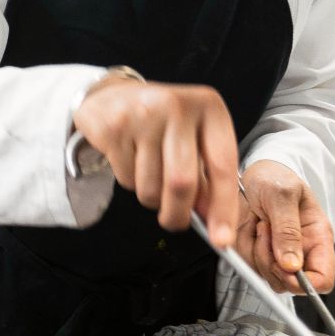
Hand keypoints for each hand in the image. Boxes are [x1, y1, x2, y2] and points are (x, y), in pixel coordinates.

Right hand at [72, 76, 240, 241]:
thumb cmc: (161, 123)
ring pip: (151, 186)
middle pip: (182, 182)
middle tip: (175, 221)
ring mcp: (143, 115)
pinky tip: (130, 160)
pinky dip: (130, 182)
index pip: (222, 165)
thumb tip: (214, 221)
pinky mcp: (114, 127)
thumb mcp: (193, 140)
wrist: (112, 96)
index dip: (223, 207)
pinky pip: (126, 179)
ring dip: (151, 197)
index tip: (222, 239)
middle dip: (178, 213)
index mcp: (209, 107)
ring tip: (149, 175)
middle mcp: (178, 106)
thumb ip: (207, 177)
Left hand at [235, 159, 334, 293]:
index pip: (323, 280)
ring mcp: (277, 255)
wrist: (252, 173)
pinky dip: (243, 248)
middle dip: (273, 264)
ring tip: (261, 223)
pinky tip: (250, 227)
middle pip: (289, 285)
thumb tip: (291, 265)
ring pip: (266, 277)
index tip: (286, 267)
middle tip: (267, 232)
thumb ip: (288, 229)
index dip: (306, 283)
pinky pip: (246, 266)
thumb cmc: (275, 178)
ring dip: (257, 252)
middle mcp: (299, 252)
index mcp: (317, 239)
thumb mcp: (283, 195)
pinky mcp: (255, 254)